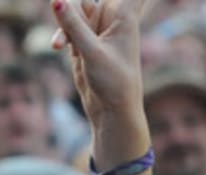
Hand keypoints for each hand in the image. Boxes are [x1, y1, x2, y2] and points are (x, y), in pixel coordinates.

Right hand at [49, 0, 144, 125]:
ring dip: (69, 22)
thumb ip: (74, 27)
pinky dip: (63, 36)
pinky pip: (68, 26)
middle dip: (81, 6)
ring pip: (76, 8)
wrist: (112, 111)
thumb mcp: (93, 55)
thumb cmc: (115, 86)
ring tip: (69, 43)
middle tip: (85, 26)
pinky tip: (59, 49)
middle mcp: (111, 19)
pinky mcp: (84, 41)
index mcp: (124, 18)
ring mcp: (97, 29)